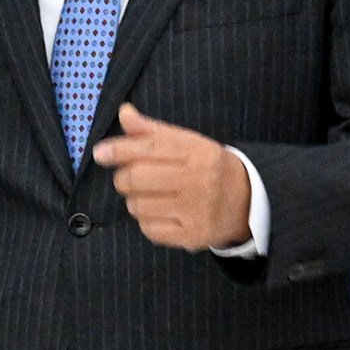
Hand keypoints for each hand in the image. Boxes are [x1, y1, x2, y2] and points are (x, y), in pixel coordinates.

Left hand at [89, 104, 252, 251]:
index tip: (100, 153)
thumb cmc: (208, 168)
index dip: (120, 149)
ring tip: (153, 196)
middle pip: (136, 178)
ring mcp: (196, 211)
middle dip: (124, 178)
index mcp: (197, 151)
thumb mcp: (188, 143)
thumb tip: (124, 113)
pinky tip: (162, 214)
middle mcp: (198, 180)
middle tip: (130, 178)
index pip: (149, 147)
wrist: (249, 202)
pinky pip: (149, 229)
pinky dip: (147, 221)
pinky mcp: (193, 236)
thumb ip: (153, 131)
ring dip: (135, 201)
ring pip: (137, 206)